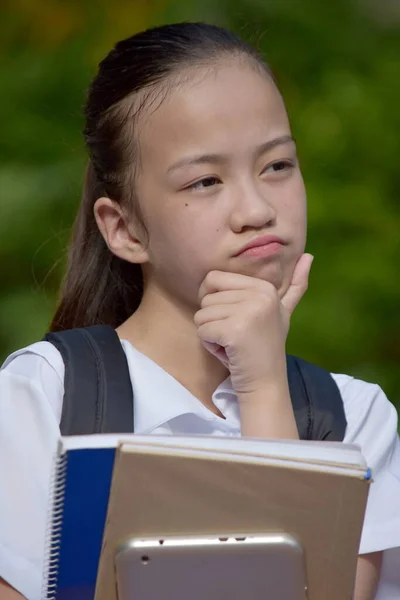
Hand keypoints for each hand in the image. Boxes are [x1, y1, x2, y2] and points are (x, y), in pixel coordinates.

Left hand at [194, 254, 313, 395]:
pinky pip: (203, 330)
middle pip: (206, 296)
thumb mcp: (282, 312)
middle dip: (213, 320)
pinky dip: (210, 346)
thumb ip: (295, 286)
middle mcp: (259, 294)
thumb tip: (309, 255)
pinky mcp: (235, 330)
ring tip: (234, 344)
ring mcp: (248, 311)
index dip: (217, 304)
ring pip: (201, 314)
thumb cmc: (266, 348)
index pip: (214, 278)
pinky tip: (230, 353)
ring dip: (211, 334)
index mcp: (264, 286)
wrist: (267, 383)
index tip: (238, 321)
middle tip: (237, 336)